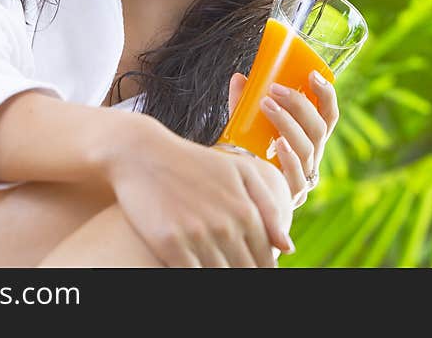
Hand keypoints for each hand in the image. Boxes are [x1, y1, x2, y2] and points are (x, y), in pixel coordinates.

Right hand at [105, 115, 293, 267]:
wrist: (143, 154)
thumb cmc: (194, 162)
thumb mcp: (240, 172)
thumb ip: (269, 207)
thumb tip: (288, 247)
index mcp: (245, 211)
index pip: (265, 260)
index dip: (263, 270)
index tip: (256, 270)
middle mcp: (225, 227)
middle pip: (245, 271)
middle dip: (245, 275)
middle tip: (237, 268)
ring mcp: (197, 236)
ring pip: (220, 276)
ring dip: (223, 277)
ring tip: (218, 268)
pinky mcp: (169, 244)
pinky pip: (191, 276)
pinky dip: (197, 278)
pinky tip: (198, 270)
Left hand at [229, 70, 338, 207]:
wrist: (240, 191)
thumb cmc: (250, 154)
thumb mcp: (248, 126)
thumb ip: (245, 104)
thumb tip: (239, 78)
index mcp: (310, 138)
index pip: (328, 115)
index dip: (326, 94)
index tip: (313, 74)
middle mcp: (313, 156)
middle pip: (318, 129)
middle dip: (299, 105)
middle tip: (274, 89)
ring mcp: (305, 177)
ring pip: (307, 149)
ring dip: (288, 124)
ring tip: (267, 106)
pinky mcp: (293, 195)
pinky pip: (297, 176)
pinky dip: (289, 158)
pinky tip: (279, 142)